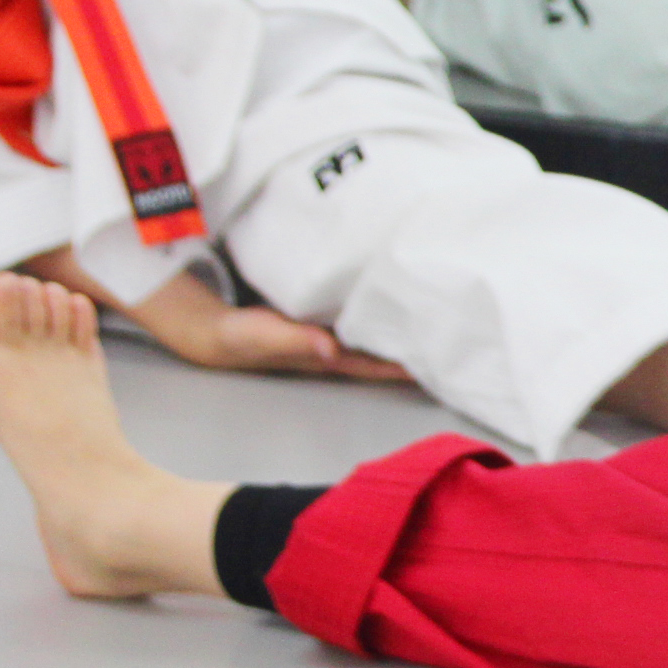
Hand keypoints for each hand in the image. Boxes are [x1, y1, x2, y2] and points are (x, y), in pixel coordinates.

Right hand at [124, 270, 410, 381]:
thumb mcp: (266, 335)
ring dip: (398, 332)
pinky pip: (357, 319)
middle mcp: (335, 351)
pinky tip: (393, 303)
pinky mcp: (321, 320)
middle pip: (382, 353)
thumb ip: (297, 340)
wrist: (216, 332)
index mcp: (328, 357)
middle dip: (414, 349)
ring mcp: (329, 338)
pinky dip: (376, 315)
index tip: (438, 361)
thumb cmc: (241, 337)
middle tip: (451, 340)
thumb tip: (331, 349)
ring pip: (373, 338)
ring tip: (433, 320)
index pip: (376, 364)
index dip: (405, 365)